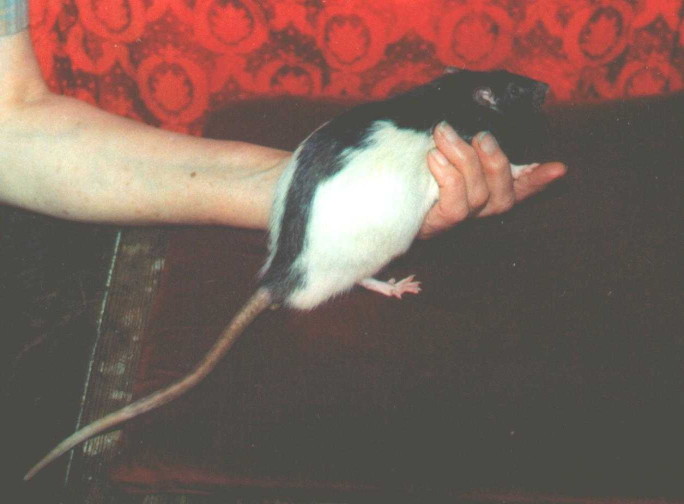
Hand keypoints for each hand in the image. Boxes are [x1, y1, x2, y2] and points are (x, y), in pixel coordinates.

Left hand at [418, 122, 565, 237]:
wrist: (382, 202)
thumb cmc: (417, 169)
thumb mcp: (442, 152)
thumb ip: (462, 141)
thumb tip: (474, 118)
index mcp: (486, 190)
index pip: (521, 187)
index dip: (539, 180)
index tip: (560, 168)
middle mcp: (480, 208)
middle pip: (503, 192)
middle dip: (495, 160)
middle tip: (480, 136)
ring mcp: (462, 216)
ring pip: (479, 192)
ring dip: (463, 158)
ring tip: (443, 134)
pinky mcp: (442, 222)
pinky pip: (456, 202)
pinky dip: (448, 176)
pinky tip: (434, 157)